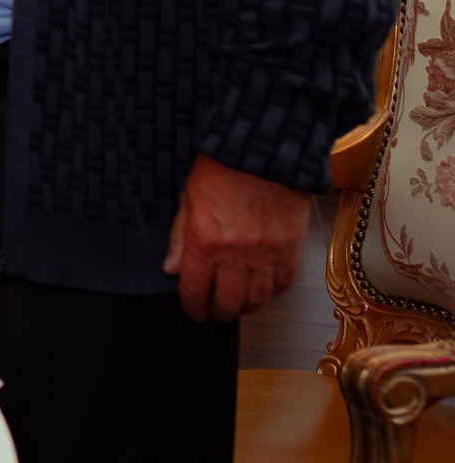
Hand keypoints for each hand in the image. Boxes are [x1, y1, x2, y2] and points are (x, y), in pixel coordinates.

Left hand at [163, 153, 312, 320]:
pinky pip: (283, 284)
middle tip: (214, 312)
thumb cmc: (222, 170)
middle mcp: (237, 253)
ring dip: (246, 307)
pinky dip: (271, 293)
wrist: (263, 150)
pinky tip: (262, 290)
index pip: (195, 290)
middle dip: (218, 312)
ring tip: (237, 304)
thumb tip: (172, 270)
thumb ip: (180, 239)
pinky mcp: (291, 249)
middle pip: (229, 302)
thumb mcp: (188, 200)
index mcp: (205, 241)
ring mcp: (267, 253)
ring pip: (257, 299)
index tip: (192, 312)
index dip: (192, 307)